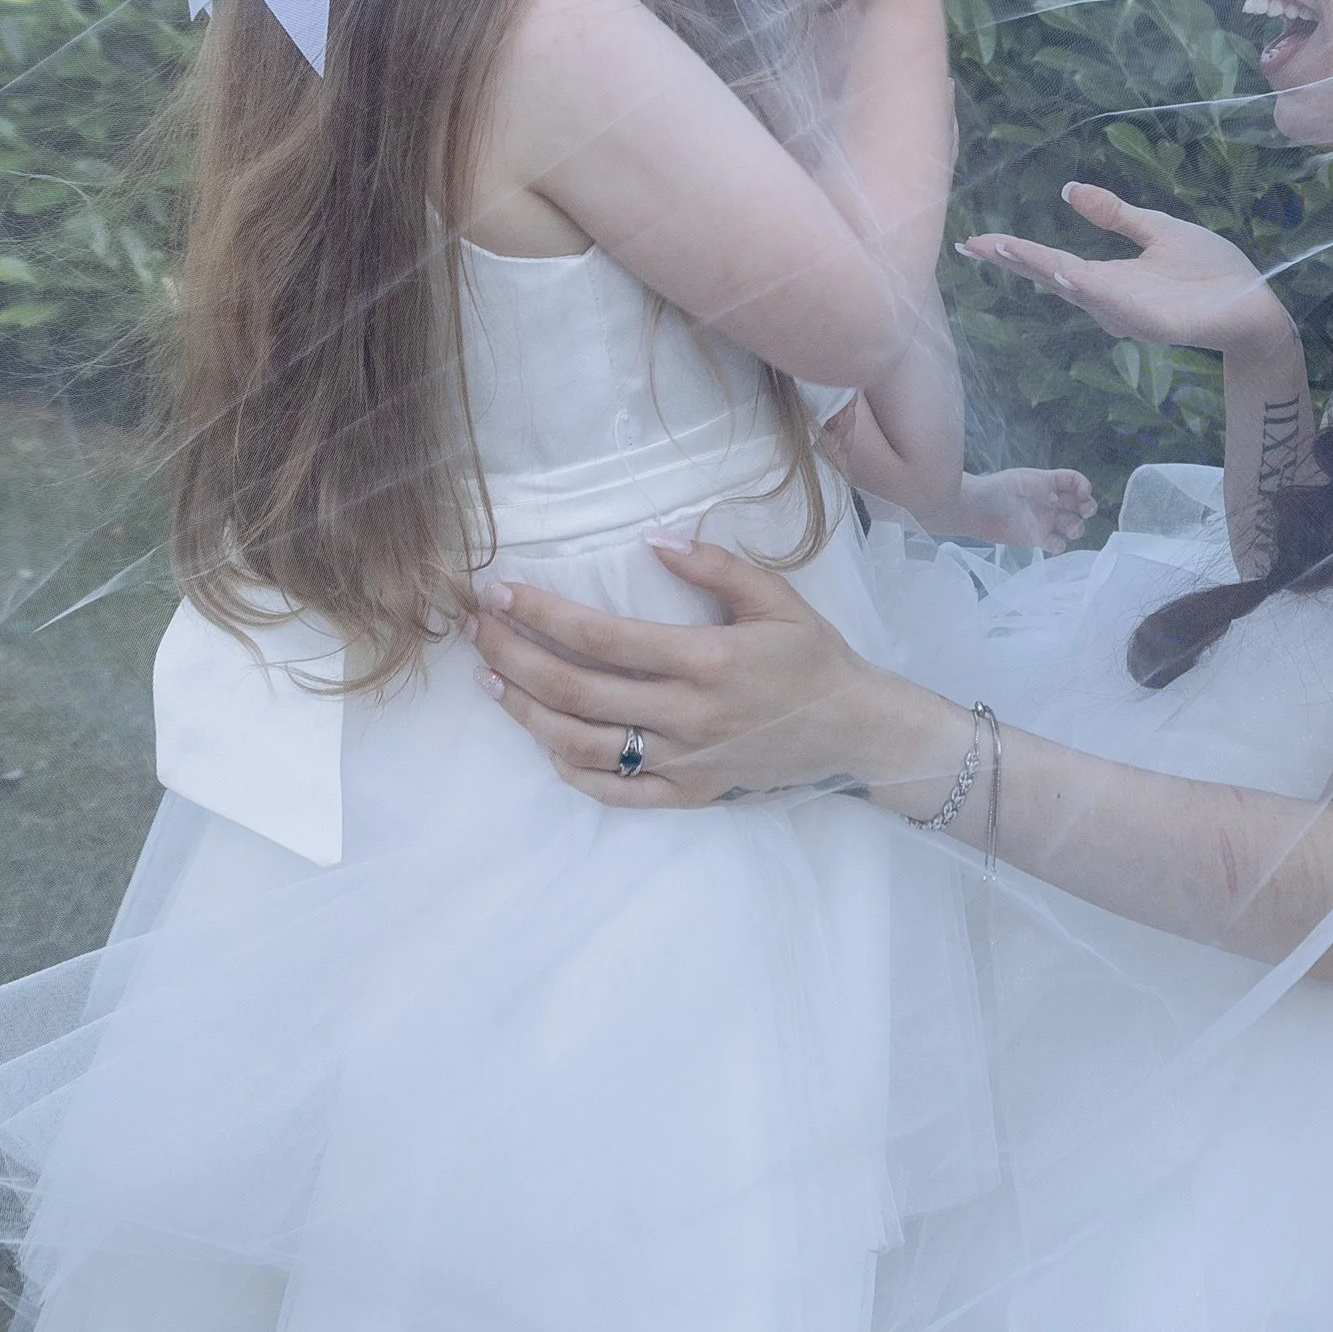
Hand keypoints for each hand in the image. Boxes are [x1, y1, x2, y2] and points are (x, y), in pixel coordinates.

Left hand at [471, 534, 963, 812]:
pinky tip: (542, 740)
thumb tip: (653, 537)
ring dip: (527, 713)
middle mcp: (689, 715)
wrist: (854, 730)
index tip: (501, 592)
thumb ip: (714, 565)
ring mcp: (686, 761)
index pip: (603, 638)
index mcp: (707, 660)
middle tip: (477, 629)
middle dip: (515, 656)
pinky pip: (615, 792)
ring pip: (583, 746)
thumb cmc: (813, 657)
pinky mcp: (689, 793)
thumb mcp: (775, 597)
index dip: (543, 615)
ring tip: (492, 679)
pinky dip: (570, 770)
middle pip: (577, 691)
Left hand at [956, 465, 1095, 549]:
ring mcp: (1045, 520)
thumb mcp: (1016, 482)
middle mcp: (1050, 501)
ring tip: (1069, 528)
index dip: (1083, 486)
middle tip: (1085, 511)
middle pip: (1080, 504)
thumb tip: (1057, 499)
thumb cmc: (993, 489)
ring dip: (1077, 527)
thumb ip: (1038, 487)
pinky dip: (1059, 545)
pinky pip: (1056, 543)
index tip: (1083, 494)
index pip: (1074, 481)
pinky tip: (1051, 542)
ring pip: (1072, 525)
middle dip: (1088, 507)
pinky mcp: (1036, 538)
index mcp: (1048, 482)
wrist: (971, 511)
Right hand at [959, 180, 1293, 356]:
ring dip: (1042, 269)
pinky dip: (1090, 288)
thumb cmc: (1210, 272)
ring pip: (1078, 288)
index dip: (1015, 251)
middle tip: (973, 245)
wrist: (1254, 305)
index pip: (1051, 261)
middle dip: (1014, 260)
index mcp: (1108, 277)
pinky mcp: (1155, 322)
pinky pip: (1117, 303)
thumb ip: (1115, 214)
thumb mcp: (1157, 230)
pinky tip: (1066, 272)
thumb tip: (1069, 190)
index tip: (976, 240)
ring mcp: (1129, 313)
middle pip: (1052, 276)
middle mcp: (1109, 299)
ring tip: (1006, 249)